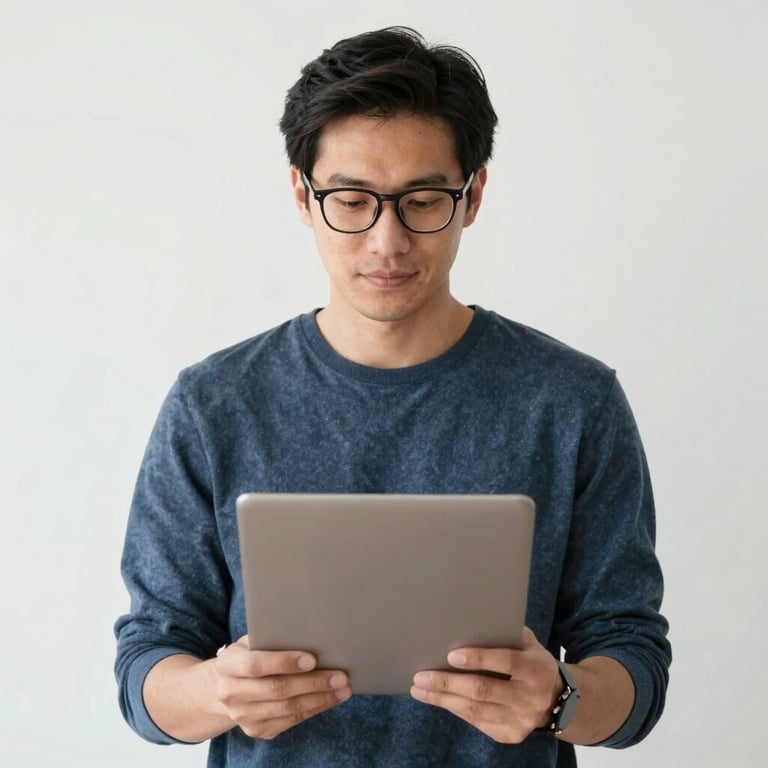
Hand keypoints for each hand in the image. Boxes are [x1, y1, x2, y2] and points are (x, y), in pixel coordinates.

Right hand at [214, 636, 351, 739]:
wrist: (222, 688)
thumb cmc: (246, 656)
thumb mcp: (250, 641)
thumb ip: (271, 638)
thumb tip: (309, 631)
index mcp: (228, 665)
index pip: (256, 665)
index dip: (284, 662)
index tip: (311, 659)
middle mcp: (231, 693)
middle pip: (277, 689)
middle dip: (313, 683)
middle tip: (339, 676)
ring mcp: (243, 715)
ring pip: (287, 708)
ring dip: (319, 699)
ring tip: (342, 688)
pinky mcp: (257, 729)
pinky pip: (290, 721)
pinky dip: (314, 709)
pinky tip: (330, 699)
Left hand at [409, 627, 560, 742]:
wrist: (557, 700)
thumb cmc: (531, 661)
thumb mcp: (527, 643)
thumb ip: (504, 634)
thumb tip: (466, 623)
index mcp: (537, 669)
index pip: (506, 662)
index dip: (479, 658)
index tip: (451, 655)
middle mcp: (531, 697)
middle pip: (484, 690)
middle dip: (448, 682)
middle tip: (421, 676)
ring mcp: (521, 720)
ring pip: (475, 710)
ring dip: (443, 698)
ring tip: (419, 688)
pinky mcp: (510, 735)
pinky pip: (477, 722)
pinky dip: (454, 708)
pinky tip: (437, 698)